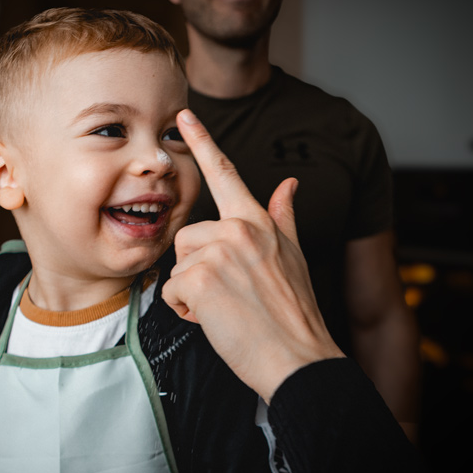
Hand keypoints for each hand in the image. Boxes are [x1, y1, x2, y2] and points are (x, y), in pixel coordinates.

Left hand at [162, 109, 344, 401]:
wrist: (299, 357)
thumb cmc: (295, 312)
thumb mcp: (293, 256)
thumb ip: (284, 216)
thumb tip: (289, 184)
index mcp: (258, 222)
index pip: (226, 174)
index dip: (203, 141)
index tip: (184, 115)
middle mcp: (238, 229)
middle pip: (188, 237)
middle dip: (198, 269)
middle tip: (231, 295)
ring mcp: (219, 251)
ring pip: (179, 265)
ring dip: (192, 291)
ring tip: (226, 308)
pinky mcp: (200, 277)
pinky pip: (172, 290)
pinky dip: (186, 310)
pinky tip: (216, 319)